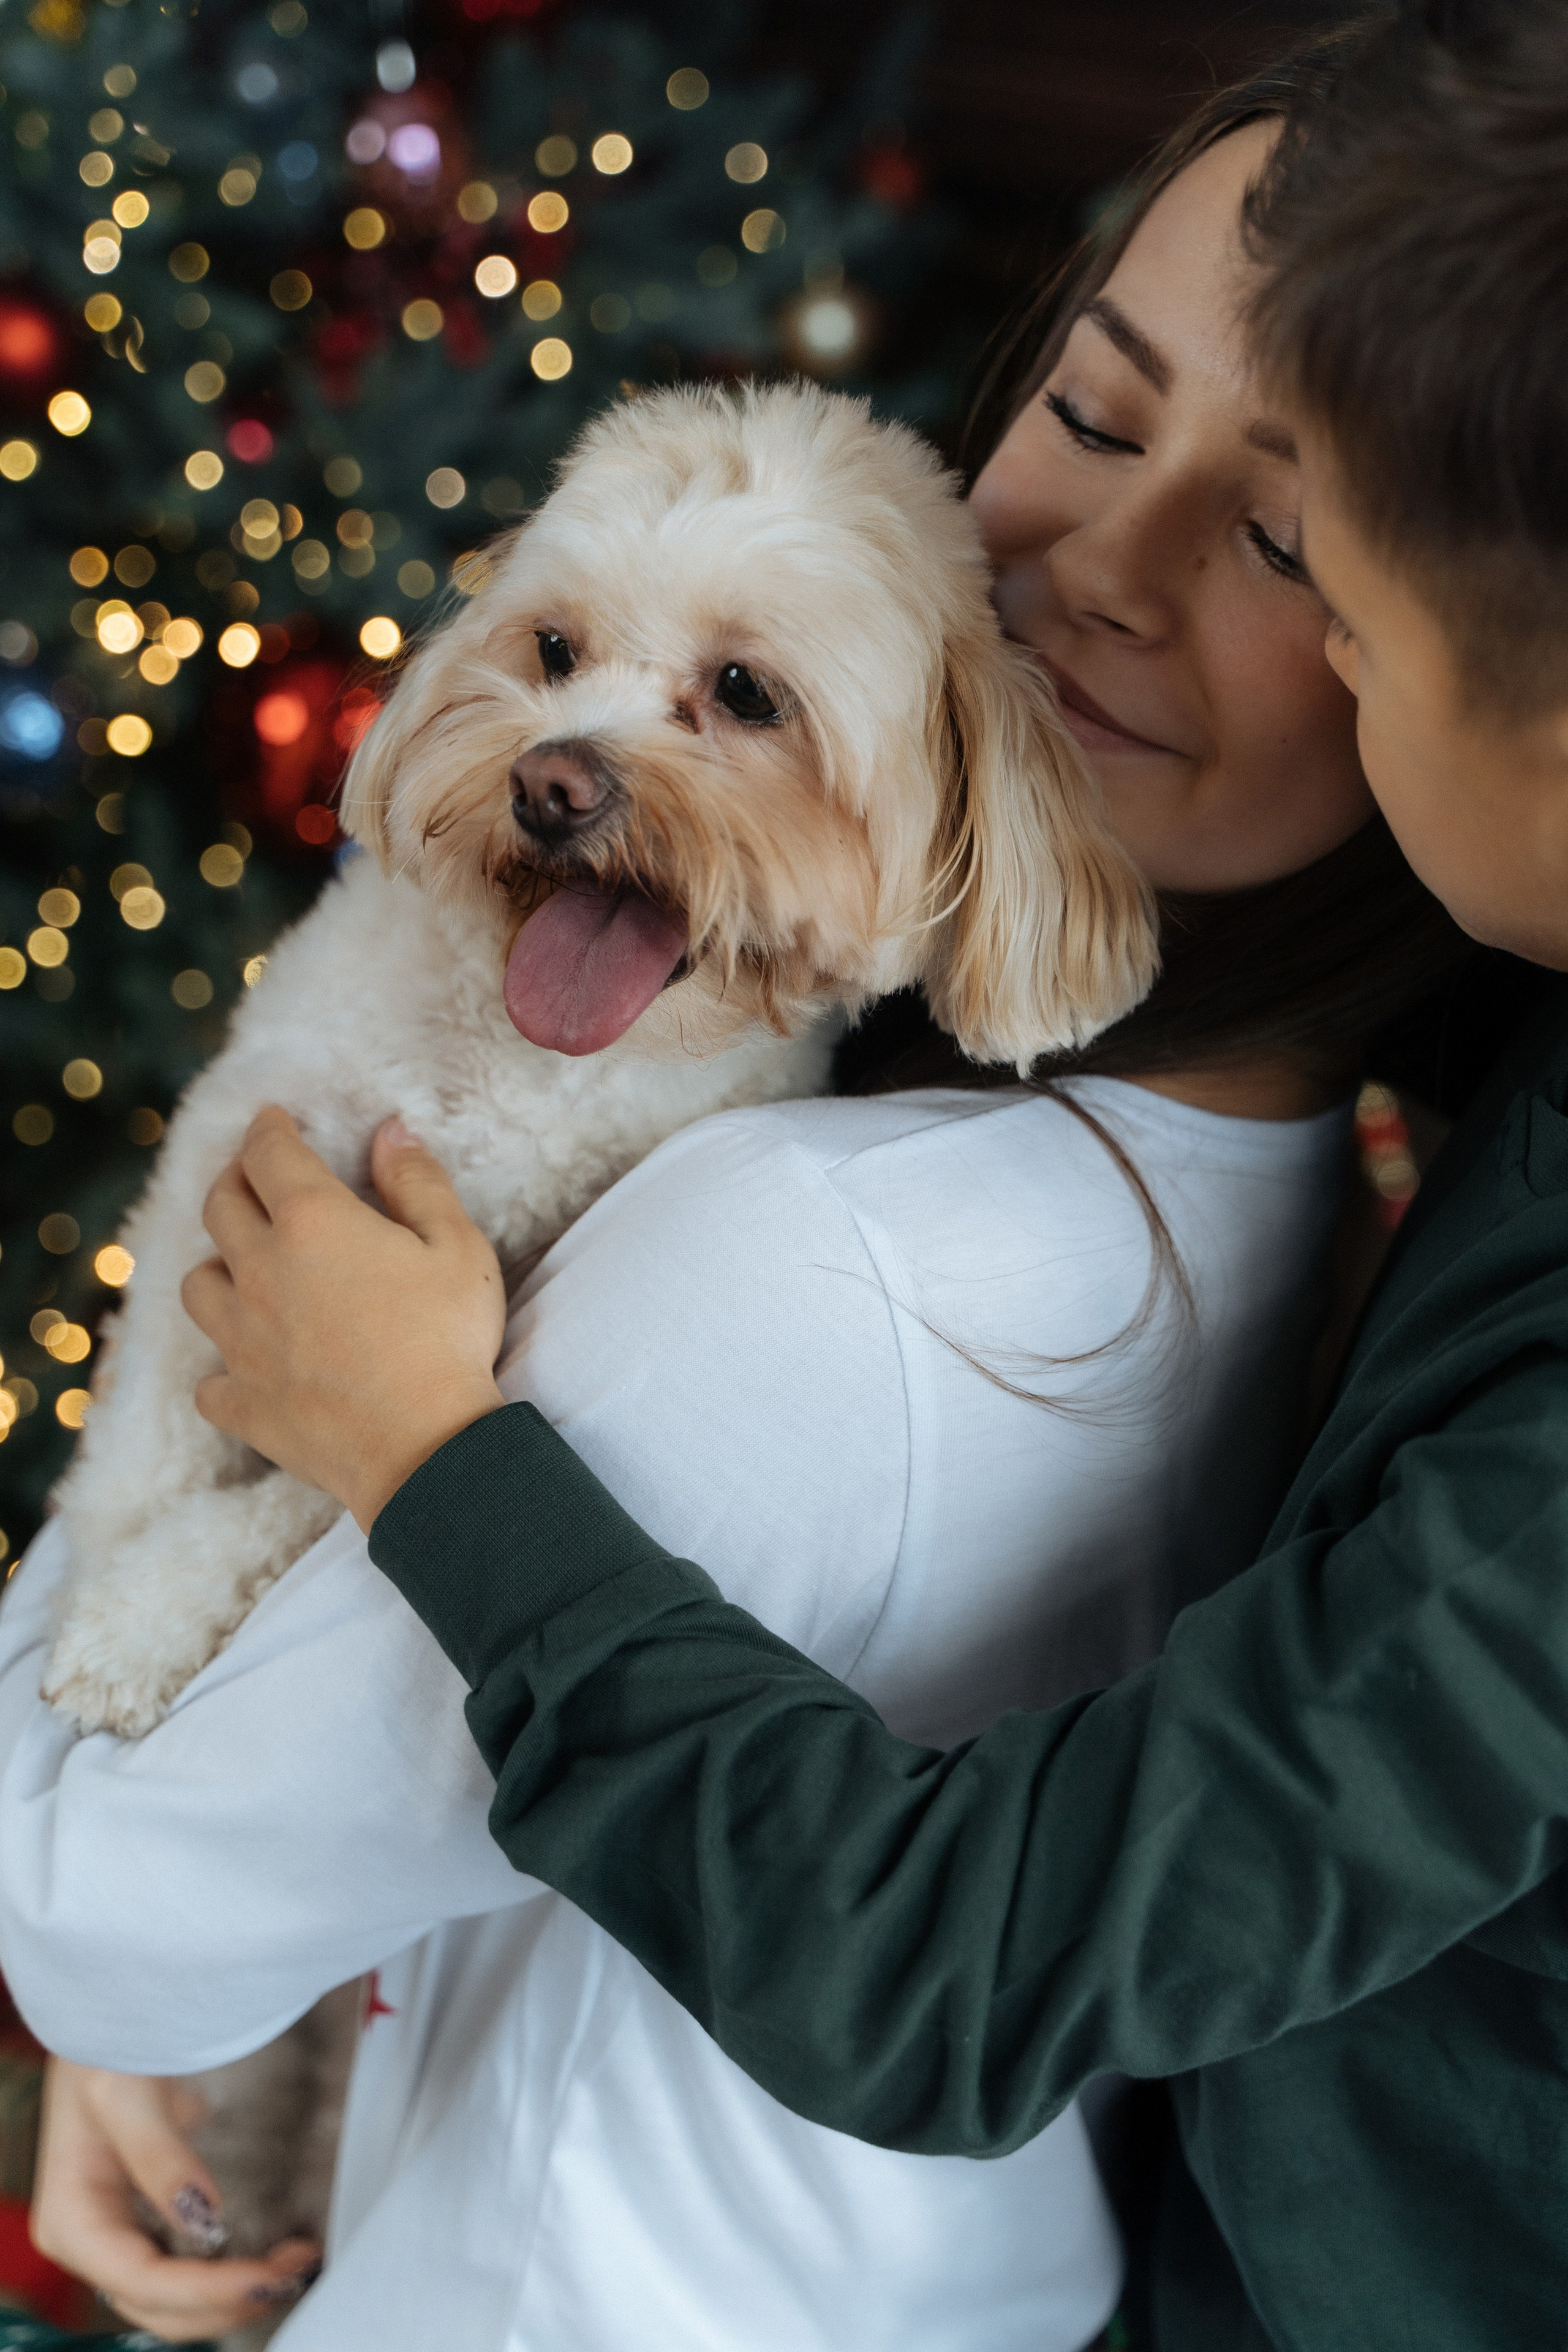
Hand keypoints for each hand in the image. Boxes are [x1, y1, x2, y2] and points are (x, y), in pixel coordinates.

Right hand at [31, 2058, 319, 2341]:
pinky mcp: (144, 2224)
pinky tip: (268, 2259)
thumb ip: (162, 2159)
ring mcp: (116, 2237)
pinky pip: (183, 2270)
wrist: (113, 2021)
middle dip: (227, 2301)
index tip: (267, 2276)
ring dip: (232, 2297)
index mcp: (71, 2221)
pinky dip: (226, 2276)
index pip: (141, 2281)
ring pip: (173, 2301)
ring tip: (293, 2267)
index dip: (206, 2289)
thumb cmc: (108, 2048)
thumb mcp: (125, 2093)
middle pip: (159, 2306)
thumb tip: (204, 2223)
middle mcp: (90, 2242)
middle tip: (295, 2272)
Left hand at [184, 1107, 507, 1532]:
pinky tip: (244, 1368)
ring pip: (197, 1286)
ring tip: (241, 1268)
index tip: (274, 1119)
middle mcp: (261, 1272)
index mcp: (312, 1223)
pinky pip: (210, 1381)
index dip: (269, 1128)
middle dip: (235, 1181)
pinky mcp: (243, 1401)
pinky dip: (222, 1370)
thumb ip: (418, 1182)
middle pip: (220, 1208)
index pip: (269, 1154)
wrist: (424, 1449)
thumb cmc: (447, 1340)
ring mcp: (242, 1340)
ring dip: (216, 1267)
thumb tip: (390, 1132)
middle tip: (255, 1177)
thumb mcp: (457, 1246)